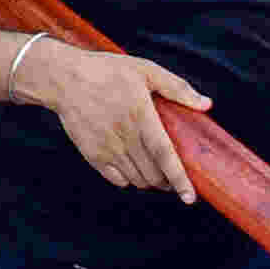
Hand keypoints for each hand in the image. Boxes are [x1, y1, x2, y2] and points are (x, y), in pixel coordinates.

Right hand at [22, 41, 211, 200]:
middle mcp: (125, 137)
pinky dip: (129, 180)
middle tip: (173, 175)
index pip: (165, 156)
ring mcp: (107, 148)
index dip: (180, 179)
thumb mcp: (144, 69)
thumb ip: (177, 88)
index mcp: (141, 117)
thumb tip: (206, 105)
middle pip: (154, 175)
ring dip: (151, 181)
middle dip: (168, 181)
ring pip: (138, 180)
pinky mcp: (93, 154)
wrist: (63, 78)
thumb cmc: (106, 71)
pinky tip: (132, 167)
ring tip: (155, 171)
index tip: (190, 198)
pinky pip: (118, 180)